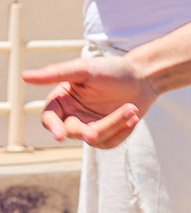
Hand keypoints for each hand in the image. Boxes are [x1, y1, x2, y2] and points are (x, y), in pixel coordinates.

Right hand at [23, 57, 158, 148]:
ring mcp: (89, 126)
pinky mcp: (106, 134)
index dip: (53, 127)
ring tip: (132, 108)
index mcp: (62, 100)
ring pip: (94, 139)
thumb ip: (57, 73)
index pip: (49, 118)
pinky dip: (123, 132)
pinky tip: (133, 117)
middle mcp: (72, 115)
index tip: (60, 135)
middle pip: (74, 132)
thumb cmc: (113, 70)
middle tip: (105, 125)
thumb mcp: (85, 69)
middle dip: (92, 129)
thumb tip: (24, 76)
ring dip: (115, 125)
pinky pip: (109, 143)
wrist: (144, 78)